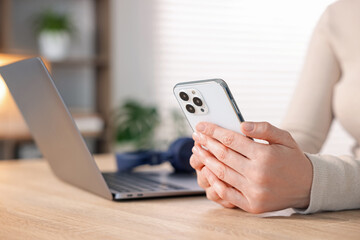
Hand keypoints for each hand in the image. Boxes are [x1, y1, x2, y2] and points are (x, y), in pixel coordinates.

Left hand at [190, 121, 312, 213]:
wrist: (308, 186)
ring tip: (198, 150)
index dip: (213, 131)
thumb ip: (264, 128)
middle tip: (196, 137)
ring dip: (206, 160)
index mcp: (265, 155)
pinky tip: (207, 170)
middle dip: (206, 143)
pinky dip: (214, 182)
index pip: (231, 139)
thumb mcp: (284, 138)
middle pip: (223, 155)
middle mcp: (258, 174)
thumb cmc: (292, 158)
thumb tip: (242, 125)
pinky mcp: (252, 205)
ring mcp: (254, 192)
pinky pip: (226, 193)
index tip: (201, 126)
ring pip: (222, 173)